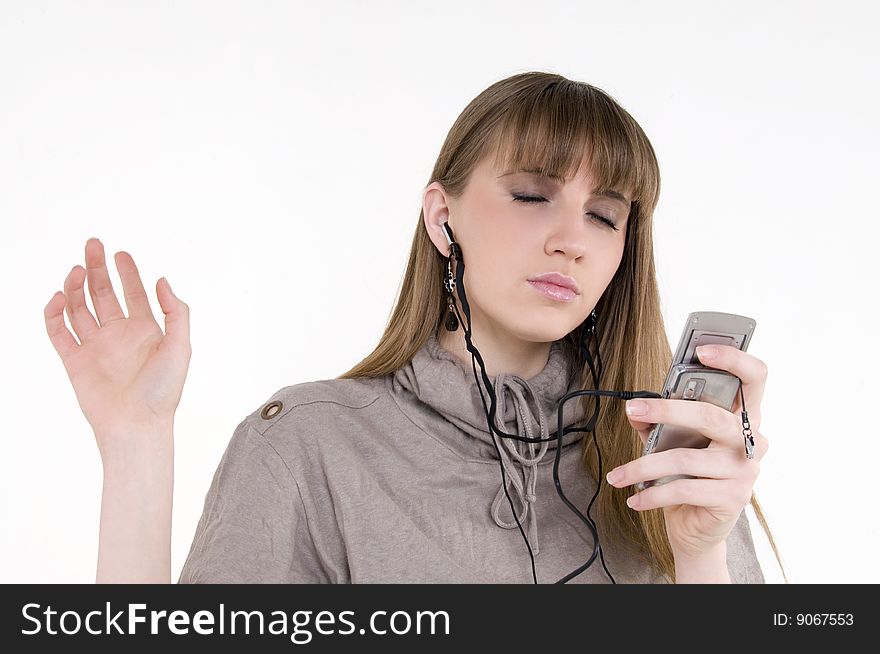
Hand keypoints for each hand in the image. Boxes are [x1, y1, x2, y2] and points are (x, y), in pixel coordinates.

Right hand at [44, 238, 190, 463]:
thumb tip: (162, 280)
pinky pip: (59, 332)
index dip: (127, 272)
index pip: (133, 293)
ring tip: (76, 270)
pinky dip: (55, 314)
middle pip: (104, 293)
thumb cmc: (163, 391)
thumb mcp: (181, 347)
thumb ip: (176, 312)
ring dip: (76, 287)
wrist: (137, 424)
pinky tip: (59, 298)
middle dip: (97, 269)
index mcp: (146, 330)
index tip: (120, 253)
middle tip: (92, 245)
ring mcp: (96, 347)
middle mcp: (119, 335)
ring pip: (80, 308)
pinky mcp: (75, 361)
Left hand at [606, 345, 769, 559]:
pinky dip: (651, 494)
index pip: (755, 378)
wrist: (699, 527)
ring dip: (642, 467)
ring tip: (618, 476)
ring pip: (685, 458)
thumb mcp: (672, 441)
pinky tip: (634, 498)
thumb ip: (658, 421)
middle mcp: (751, 440)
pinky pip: (683, 489)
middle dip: (666, 409)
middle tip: (633, 409)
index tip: (701, 351)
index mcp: (743, 417)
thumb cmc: (688, 474)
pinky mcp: (734, 498)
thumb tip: (635, 408)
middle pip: (710, 415)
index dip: (734, 359)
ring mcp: (746, 470)